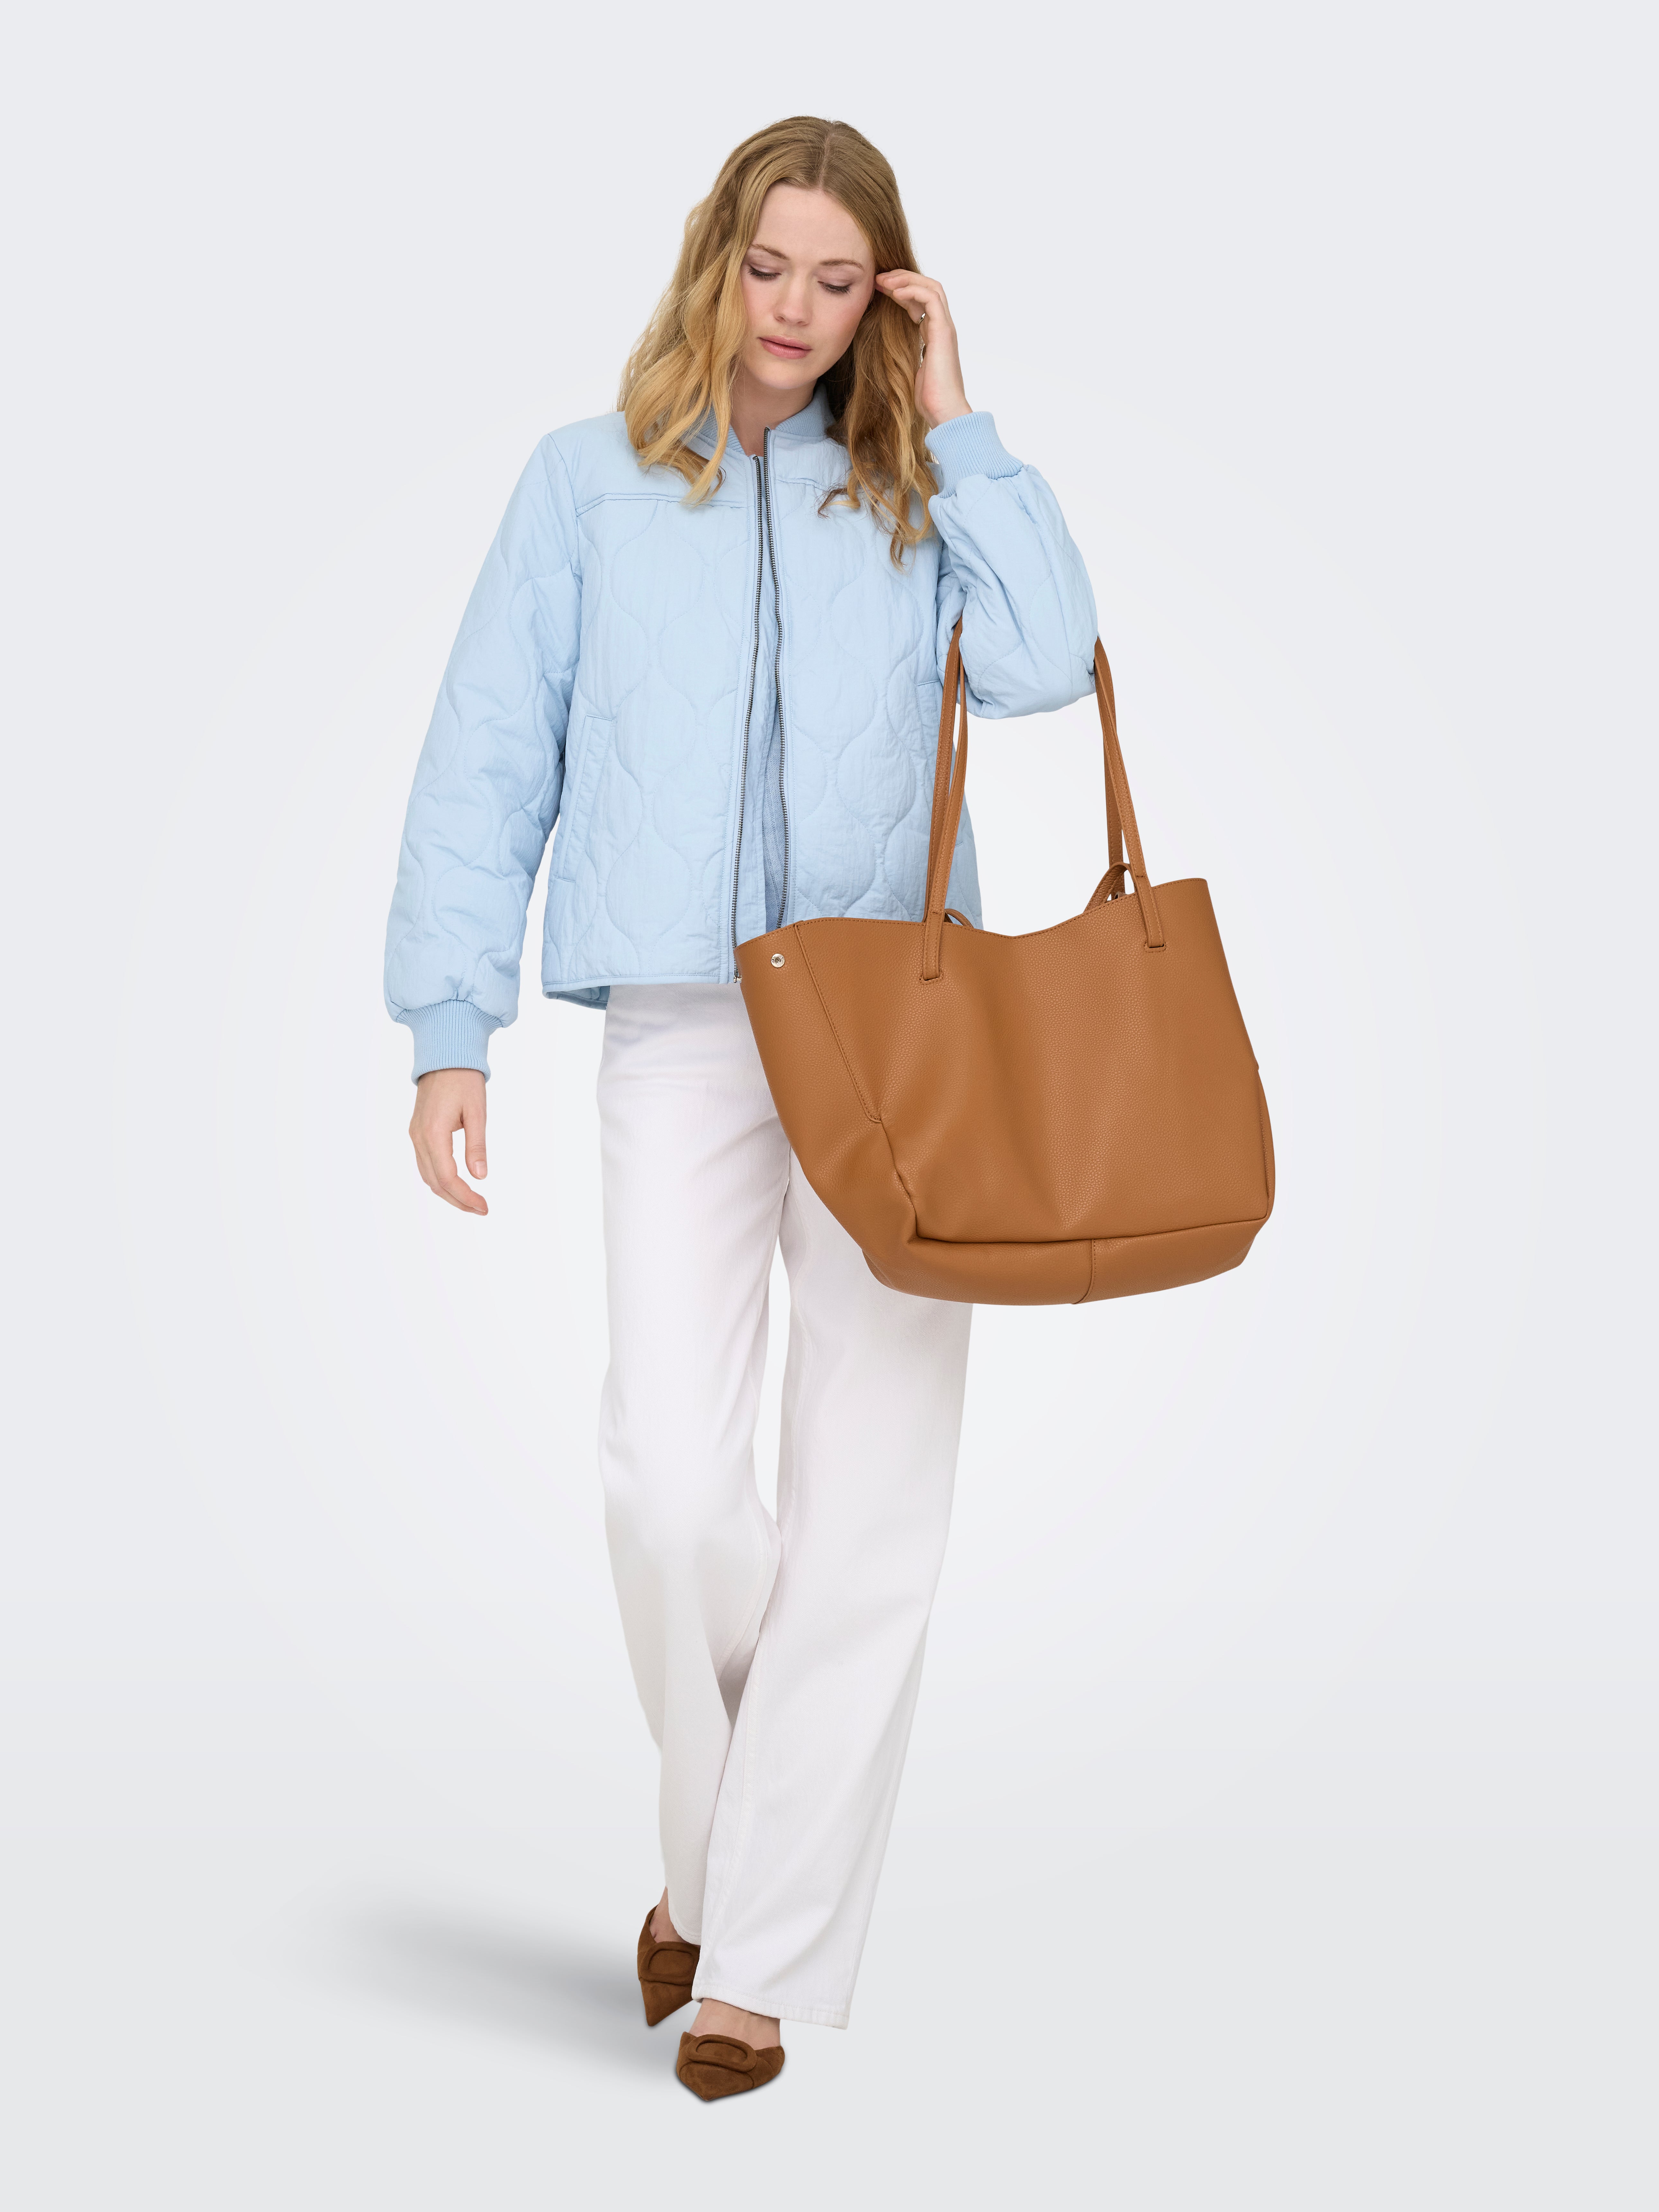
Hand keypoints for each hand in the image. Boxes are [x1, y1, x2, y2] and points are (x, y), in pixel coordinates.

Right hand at [409, 1068, 488, 1214]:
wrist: (444, 1056)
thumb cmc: (463, 1079)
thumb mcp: (477, 1111)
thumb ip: (477, 1145)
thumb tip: (480, 1176)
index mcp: (434, 1133)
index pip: (448, 1177)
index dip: (466, 1196)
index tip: (484, 1206)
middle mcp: (419, 1137)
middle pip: (435, 1182)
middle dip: (458, 1200)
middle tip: (481, 1209)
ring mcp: (415, 1135)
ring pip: (428, 1176)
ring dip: (448, 1192)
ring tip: (471, 1201)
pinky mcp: (417, 1131)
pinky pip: (425, 1164)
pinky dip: (439, 1179)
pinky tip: (455, 1183)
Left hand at [873, 269, 970, 429]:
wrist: (943, 412)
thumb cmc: (927, 398)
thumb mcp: (908, 368)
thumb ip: (904, 353)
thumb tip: (886, 349)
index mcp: (934, 334)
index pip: (920, 301)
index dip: (901, 290)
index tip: (879, 290)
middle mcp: (941, 327)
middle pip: (927, 288)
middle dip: (902, 279)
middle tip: (878, 278)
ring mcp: (945, 327)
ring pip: (931, 287)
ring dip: (906, 280)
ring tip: (883, 280)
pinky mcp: (943, 331)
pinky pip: (931, 298)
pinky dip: (913, 290)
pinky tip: (894, 292)